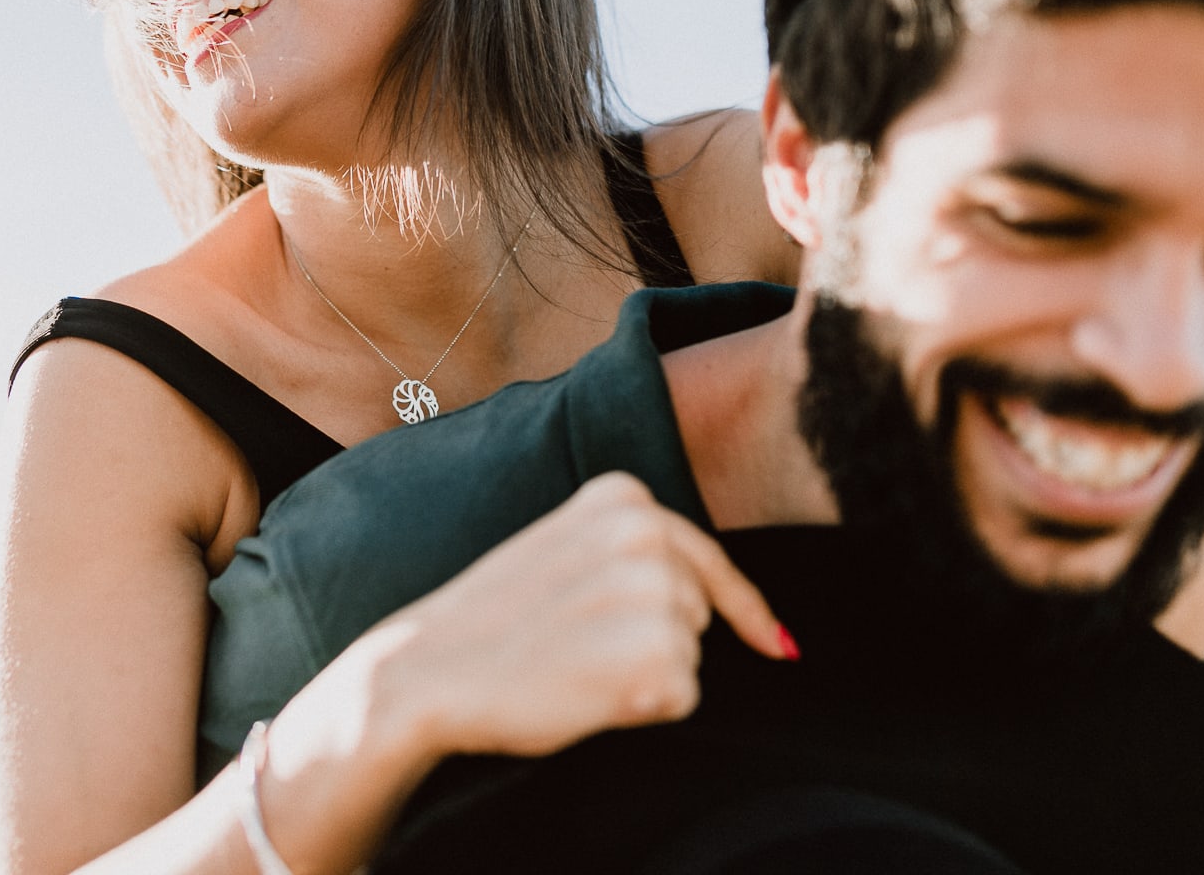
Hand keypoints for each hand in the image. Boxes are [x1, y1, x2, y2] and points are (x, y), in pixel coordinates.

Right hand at [377, 471, 793, 761]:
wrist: (428, 668)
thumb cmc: (494, 620)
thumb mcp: (567, 553)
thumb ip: (635, 558)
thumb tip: (760, 625)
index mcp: (622, 496)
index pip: (710, 561)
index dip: (745, 611)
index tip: (776, 645)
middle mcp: (646, 532)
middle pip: (700, 611)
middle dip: (656, 639)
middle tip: (574, 644)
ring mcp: (654, 592)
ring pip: (693, 655)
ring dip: (646, 673)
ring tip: (573, 664)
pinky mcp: (656, 656)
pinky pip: (683, 698)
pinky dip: (642, 706)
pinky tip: (584, 691)